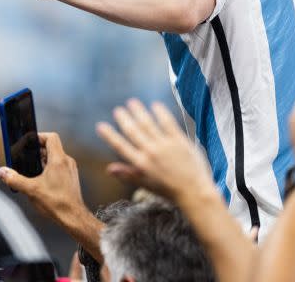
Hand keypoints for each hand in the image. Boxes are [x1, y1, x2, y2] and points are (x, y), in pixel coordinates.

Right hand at [0, 133, 87, 223]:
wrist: (73, 217)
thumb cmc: (56, 203)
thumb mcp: (31, 190)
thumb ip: (14, 179)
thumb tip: (2, 172)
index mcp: (59, 159)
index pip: (51, 137)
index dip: (39, 136)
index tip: (29, 141)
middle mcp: (67, 162)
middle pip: (52, 148)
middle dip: (37, 151)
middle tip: (26, 157)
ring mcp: (70, 170)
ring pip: (55, 158)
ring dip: (43, 161)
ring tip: (31, 170)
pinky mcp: (71, 179)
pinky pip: (59, 167)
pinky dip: (49, 169)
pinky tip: (40, 181)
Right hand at [96, 99, 216, 203]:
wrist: (194, 191)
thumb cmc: (169, 190)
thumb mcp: (146, 185)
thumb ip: (127, 175)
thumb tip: (109, 168)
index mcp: (141, 164)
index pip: (121, 146)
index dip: (109, 135)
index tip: (100, 125)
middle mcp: (150, 152)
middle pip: (133, 131)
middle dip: (124, 119)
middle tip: (118, 110)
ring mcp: (165, 145)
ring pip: (148, 124)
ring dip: (139, 112)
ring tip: (132, 102)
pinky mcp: (179, 140)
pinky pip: (168, 122)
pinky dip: (160, 113)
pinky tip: (155, 104)